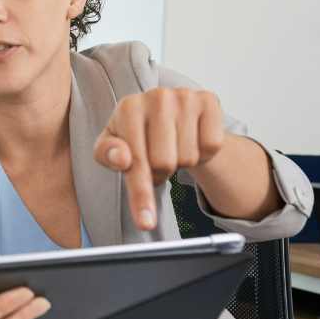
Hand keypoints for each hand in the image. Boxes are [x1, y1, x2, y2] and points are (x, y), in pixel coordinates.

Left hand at [93, 87, 224, 230]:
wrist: (171, 117)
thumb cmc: (136, 136)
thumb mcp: (112, 148)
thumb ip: (107, 155)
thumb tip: (121, 158)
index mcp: (127, 107)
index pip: (135, 161)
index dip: (140, 195)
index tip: (145, 222)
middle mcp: (156, 96)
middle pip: (165, 162)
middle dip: (160, 173)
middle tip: (156, 162)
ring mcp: (185, 96)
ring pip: (188, 157)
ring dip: (181, 162)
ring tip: (172, 147)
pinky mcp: (209, 99)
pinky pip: (211, 145)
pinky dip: (202, 152)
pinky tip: (191, 139)